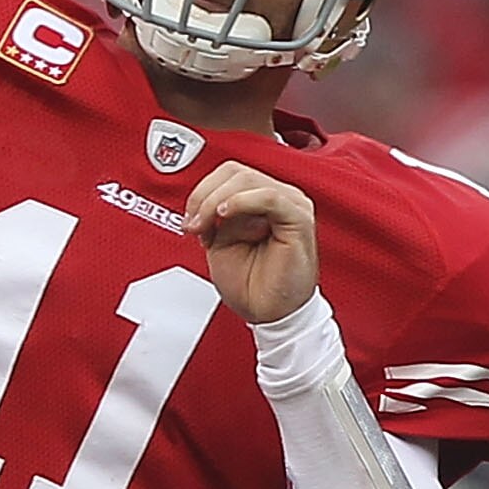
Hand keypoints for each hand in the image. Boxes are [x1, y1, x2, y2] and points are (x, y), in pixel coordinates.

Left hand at [185, 159, 318, 324]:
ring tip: (207, 229)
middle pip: (235, 173)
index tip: (190, 221)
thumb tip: (210, 201)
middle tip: (194, 225)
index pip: (228, 174)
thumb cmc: (253, 284)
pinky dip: (241, 202)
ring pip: (247, 180)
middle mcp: (278, 197)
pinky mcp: (298, 219)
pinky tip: (226, 215)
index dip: (202, 192)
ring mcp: (290, 205)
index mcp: (260, 199)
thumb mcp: (222, 241)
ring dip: (216, 202)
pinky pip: (270, 197)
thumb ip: (218, 214)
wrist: (270, 315)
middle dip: (205, 197)